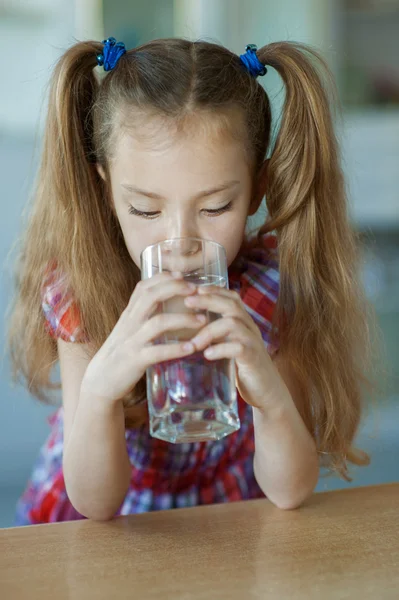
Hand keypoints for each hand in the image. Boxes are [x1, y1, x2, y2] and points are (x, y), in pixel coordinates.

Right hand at [82, 272, 203, 403]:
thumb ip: (143, 317)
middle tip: (196, 290)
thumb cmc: (120, 355)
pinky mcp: (135, 361)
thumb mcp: (128, 330)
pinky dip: (176, 349)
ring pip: (158, 323)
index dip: (162, 278)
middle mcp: (129, 324)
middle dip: (174, 288)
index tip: (181, 274)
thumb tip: (165, 303)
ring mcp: (132, 342)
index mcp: (129, 315)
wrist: (100, 382)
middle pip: (150, 297)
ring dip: (183, 319)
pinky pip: (157, 352)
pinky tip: (192, 348)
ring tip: (203, 320)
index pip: (143, 287)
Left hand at [184, 286, 282, 409]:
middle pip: (231, 304)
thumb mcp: (229, 347)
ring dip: (209, 331)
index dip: (214, 290)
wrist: (268, 392)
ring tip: (192, 343)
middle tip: (187, 302)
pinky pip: (238, 347)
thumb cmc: (243, 368)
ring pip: (232, 324)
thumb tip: (185, 329)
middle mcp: (250, 328)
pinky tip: (207, 355)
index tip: (194, 289)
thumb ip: (216, 336)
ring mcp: (253, 342)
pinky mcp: (254, 359)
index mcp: (244, 323)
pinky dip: (220, 349)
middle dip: (208, 300)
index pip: (232, 297)